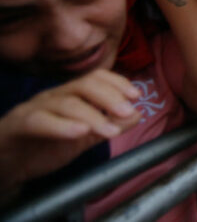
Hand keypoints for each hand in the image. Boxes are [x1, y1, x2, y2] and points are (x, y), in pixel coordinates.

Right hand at [0, 69, 139, 189]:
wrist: (7, 164)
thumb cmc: (45, 146)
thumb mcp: (84, 137)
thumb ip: (109, 125)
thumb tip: (138, 114)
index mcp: (70, 95)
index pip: (96, 78)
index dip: (118, 83)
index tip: (137, 96)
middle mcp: (54, 96)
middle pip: (84, 85)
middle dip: (110, 96)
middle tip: (128, 111)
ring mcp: (35, 108)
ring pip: (66, 103)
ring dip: (93, 116)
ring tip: (110, 130)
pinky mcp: (18, 125)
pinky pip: (40, 121)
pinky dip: (62, 126)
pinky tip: (80, 133)